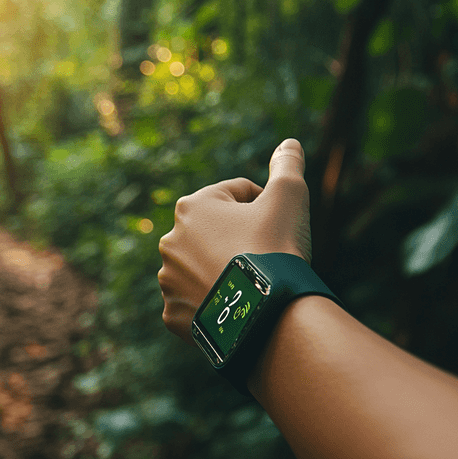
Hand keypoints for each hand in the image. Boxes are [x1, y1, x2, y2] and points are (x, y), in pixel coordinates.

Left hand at [158, 139, 311, 342]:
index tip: (279, 227)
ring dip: (221, 271)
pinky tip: (233, 308)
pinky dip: (212, 303)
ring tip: (249, 285)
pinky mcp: (172, 314)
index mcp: (191, 207)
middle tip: (266, 257)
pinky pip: (194, 303)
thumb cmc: (277, 248)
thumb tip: (289, 144)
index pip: (235, 195)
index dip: (264, 206)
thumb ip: (287, 166)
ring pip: (202, 268)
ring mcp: (168, 280)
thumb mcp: (289, 197)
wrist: (269, 314)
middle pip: (215, 233)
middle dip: (239, 239)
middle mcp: (169, 241)